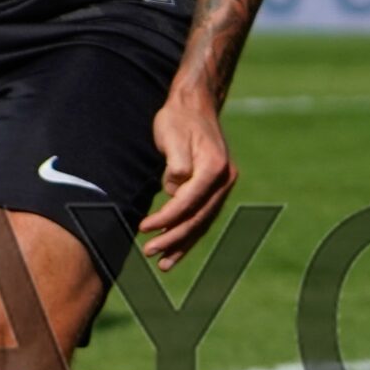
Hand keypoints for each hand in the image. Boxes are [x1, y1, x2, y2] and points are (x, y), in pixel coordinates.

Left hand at [141, 86, 236, 270]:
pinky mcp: (215, 189)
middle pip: (198, 217)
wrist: (195, 106)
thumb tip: (175, 188)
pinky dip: (189, 234)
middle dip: (173, 238)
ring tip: (163, 264)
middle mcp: (225, 179)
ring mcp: (223, 185)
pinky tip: (176, 251)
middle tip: (148, 252)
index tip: (144, 228)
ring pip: (203, 222)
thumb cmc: (178, 119)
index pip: (188, 201)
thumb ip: (176, 163)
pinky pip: (203, 217)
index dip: (166, 218)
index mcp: (215, 167)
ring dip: (182, 244)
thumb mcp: (172, 134)